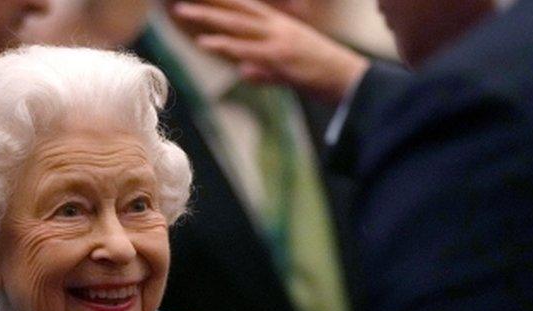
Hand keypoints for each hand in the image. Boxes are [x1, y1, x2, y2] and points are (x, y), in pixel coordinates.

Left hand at [170, 0, 368, 104]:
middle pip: (236, 10)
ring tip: (183, 10)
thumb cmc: (320, 74)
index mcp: (280, 25)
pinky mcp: (279, 57)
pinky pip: (245, 49)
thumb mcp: (287, 69)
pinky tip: (204, 42)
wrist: (348, 81)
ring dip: (208, 17)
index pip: (246, 8)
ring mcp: (277, 40)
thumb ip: (262, 69)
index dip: (224, 0)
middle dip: (209, 2)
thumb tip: (243, 72)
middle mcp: (277, 27)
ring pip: (236, 24)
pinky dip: (224, 45)